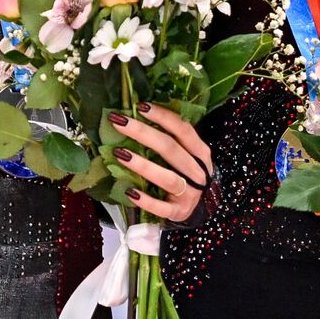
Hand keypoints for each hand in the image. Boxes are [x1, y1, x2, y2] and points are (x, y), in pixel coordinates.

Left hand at [111, 102, 214, 222]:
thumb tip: (139, 115)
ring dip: (143, 165)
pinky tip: (129, 191)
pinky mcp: (178, 213)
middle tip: (120, 122)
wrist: (198, 209)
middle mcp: (198, 171)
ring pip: (168, 177)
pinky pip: (162, 207)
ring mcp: (190, 194)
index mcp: (200, 152)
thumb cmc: (185, 175)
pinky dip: (146, 200)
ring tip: (119, 153)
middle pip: (171, 149)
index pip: (183, 129)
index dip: (163, 116)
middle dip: (144, 133)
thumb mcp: (185, 156)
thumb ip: (170, 140)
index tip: (141, 106)